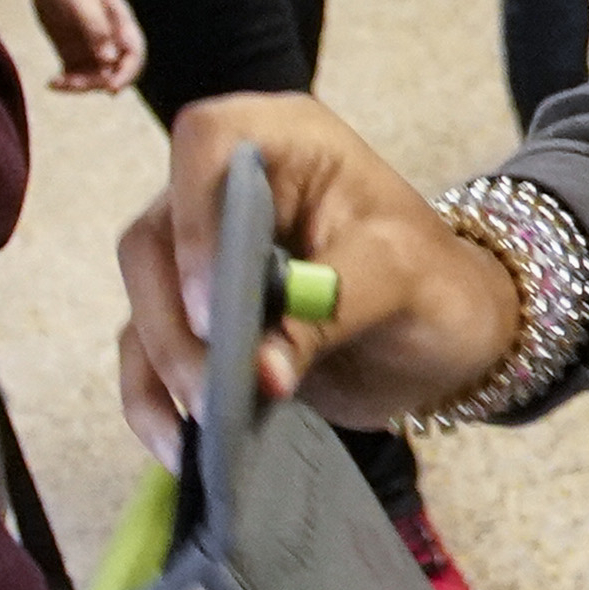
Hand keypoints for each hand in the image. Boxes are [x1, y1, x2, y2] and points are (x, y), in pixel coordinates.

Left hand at [26, 0, 147, 94]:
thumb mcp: (80, 0)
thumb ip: (95, 28)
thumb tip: (108, 59)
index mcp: (121, 24)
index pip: (133, 56)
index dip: (127, 75)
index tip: (111, 89)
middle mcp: (110, 39)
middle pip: (113, 72)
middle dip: (96, 83)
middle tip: (71, 83)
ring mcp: (92, 47)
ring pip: (94, 78)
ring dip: (79, 86)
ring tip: (56, 83)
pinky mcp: (73, 51)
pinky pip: (75, 75)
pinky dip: (66, 83)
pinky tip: (52, 82)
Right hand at [113, 94, 523, 459]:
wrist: (444, 339)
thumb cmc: (437, 285)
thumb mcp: (405, 280)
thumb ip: (335, 308)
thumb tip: (263, 372)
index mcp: (286, 141)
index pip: (207, 143)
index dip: (197, 219)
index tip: (213, 304)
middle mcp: (228, 186)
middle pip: (155, 238)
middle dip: (176, 322)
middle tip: (217, 391)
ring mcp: (204, 252)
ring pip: (144, 300)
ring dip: (164, 368)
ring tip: (206, 429)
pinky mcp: (197, 317)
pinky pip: (149, 352)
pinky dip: (156, 401)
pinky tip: (182, 448)